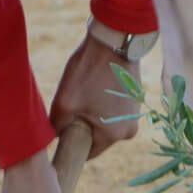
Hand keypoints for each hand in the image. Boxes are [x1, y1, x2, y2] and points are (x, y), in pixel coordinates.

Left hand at [49, 32, 142, 159]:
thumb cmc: (89, 72)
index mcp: (115, 135)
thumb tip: (56, 137)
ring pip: (105, 120)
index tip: (62, 133)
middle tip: (72, 104)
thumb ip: (57, 128)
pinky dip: (102, 100)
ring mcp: (135, 113)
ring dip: (92, 111)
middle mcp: (130, 128)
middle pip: (97, 136)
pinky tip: (95, 82)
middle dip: (82, 125)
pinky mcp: (135, 98)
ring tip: (84, 90)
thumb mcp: (64, 103)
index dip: (72, 144)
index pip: (89, 152)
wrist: (114, 40)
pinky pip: (113, 107)